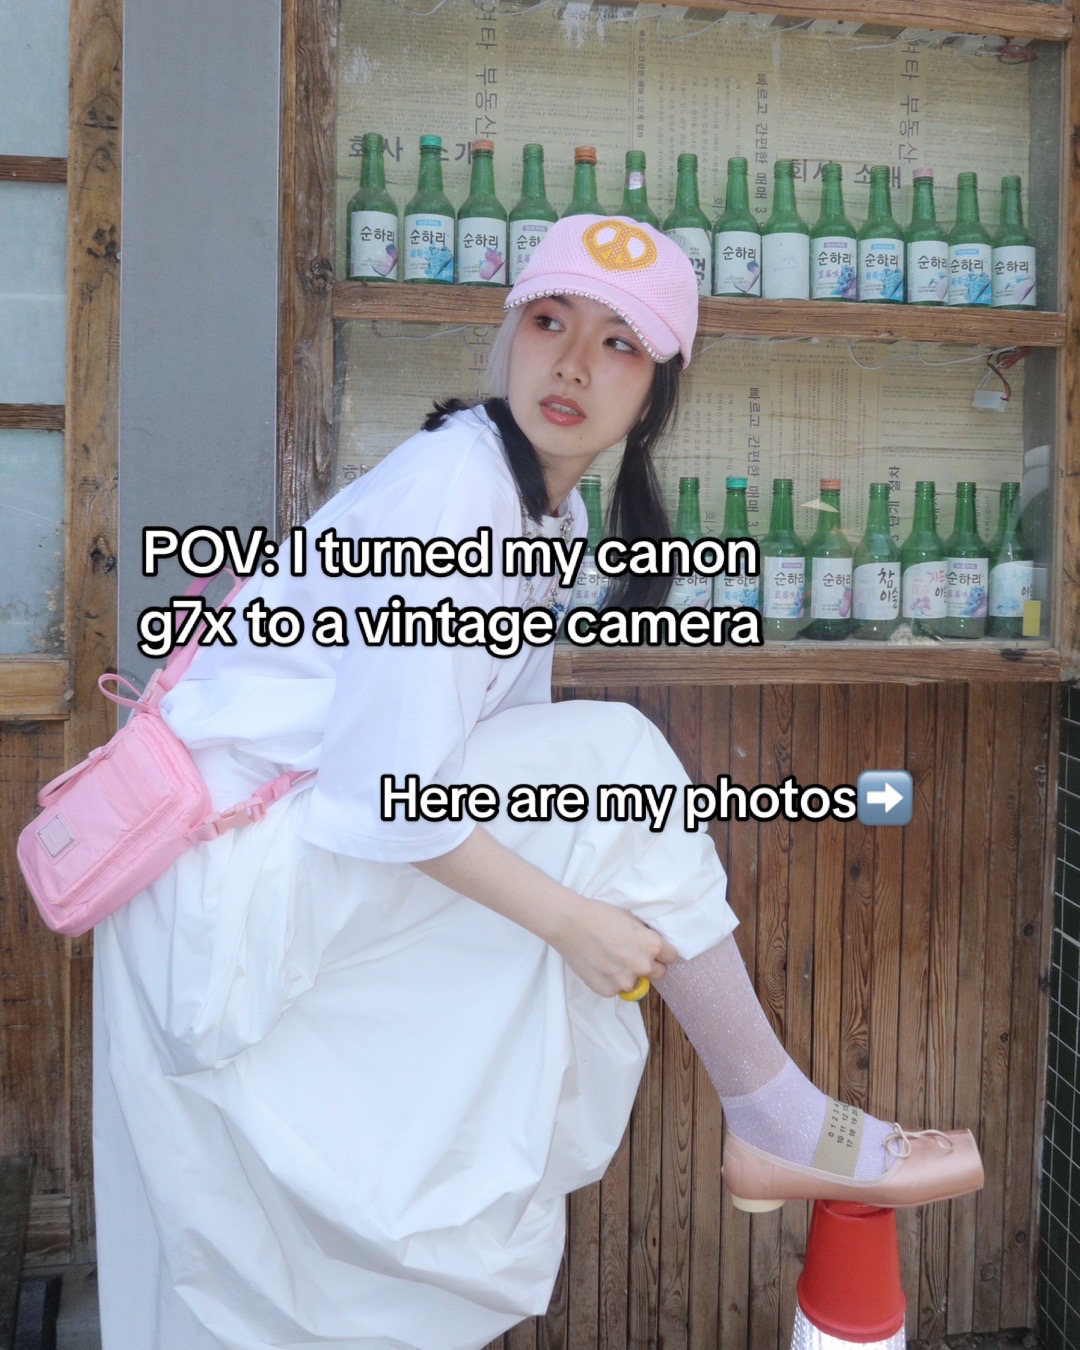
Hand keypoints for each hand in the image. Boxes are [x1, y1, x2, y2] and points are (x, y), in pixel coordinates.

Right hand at [551, 895, 678, 997]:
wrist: (569, 923)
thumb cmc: (599, 915)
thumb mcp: (631, 919)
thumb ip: (646, 936)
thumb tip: (653, 946)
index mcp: (652, 946)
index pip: (671, 957)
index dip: (662, 952)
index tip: (653, 950)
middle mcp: (642, 966)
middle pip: (659, 973)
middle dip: (649, 965)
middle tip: (631, 955)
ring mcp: (624, 981)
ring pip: (635, 983)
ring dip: (628, 975)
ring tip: (610, 959)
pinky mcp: (607, 991)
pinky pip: (616, 989)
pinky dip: (610, 981)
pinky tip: (599, 965)